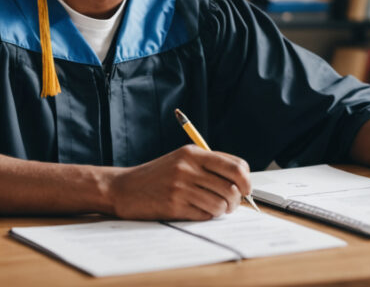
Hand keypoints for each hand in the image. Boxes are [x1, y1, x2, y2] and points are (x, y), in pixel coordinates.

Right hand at [106, 145, 251, 220]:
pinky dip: (207, 216)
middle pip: (232, 186)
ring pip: (221, 203)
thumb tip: (241, 180)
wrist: (123, 188)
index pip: (236, 165)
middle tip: (232, 204)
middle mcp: (188, 167)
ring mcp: (181, 186)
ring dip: (222, 210)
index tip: (245, 188)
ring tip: (215, 209)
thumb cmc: (157, 176)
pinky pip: (205, 214)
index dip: (246, 180)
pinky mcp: (174, 205)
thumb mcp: (181, 161)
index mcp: (193, 153)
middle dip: (237, 199)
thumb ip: (208, 165)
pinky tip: (198, 211)